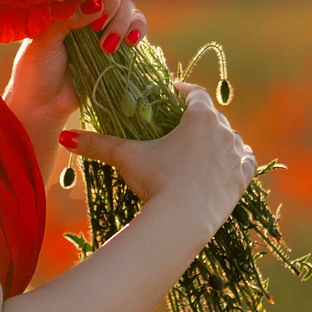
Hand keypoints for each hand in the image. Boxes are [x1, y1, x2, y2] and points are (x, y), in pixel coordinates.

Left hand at [5, 0, 146, 121]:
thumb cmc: (37, 68)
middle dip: (112, 1)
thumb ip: (67, 18)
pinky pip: (137, 26)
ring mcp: (105, 23)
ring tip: (105, 45)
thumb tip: (96, 5)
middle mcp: (88, 6)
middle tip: (97, 24)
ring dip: (121, 20)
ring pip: (129, 4)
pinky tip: (129, 42)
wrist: (45, 104)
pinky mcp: (119, 42)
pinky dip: (137, 29)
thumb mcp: (44, 40)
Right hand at [58, 82, 256, 234]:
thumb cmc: (156, 181)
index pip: (195, 93)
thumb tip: (65, 137)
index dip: (182, 91)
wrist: (182, 220)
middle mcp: (224, 131)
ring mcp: (237, 155)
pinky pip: (246, 161)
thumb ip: (98, 144)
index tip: (171, 93)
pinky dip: (237, 159)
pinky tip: (227, 162)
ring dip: (219, 138)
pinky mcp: (242, 179)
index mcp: (200, 118)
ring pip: (231, 138)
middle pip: (213, 116)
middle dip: (198, 118)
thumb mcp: (126, 158)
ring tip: (201, 146)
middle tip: (180, 125)